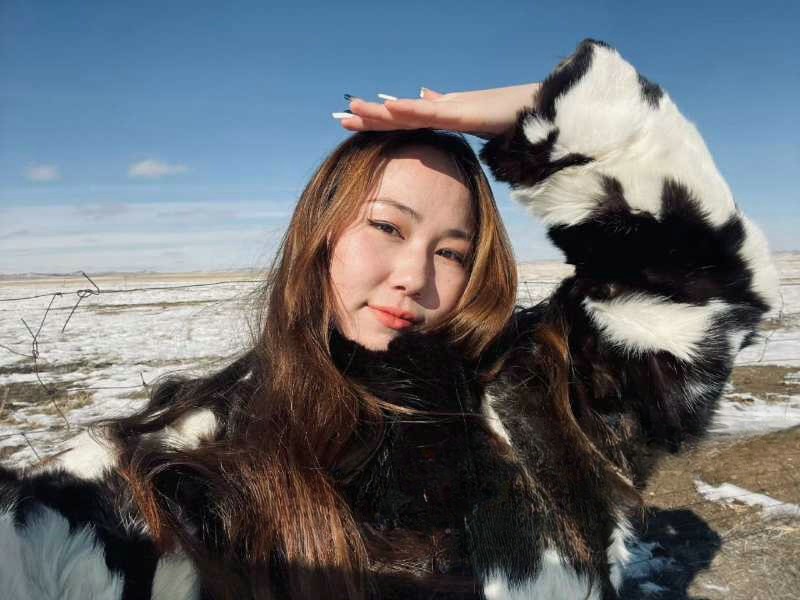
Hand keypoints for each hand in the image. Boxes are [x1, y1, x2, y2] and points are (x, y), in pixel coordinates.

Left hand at [337, 83, 540, 138]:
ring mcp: (452, 109)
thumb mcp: (469, 115)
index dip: (376, 122)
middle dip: (370, 117)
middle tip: (341, 119)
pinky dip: (412, 109)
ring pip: (410, 111)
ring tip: (355, 109)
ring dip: (382, 111)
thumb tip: (426, 95)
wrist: (537, 113)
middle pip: (399, 115)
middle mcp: (442, 108)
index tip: (351, 124)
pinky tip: (391, 107)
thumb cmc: (507, 114)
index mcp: (441, 114)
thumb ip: (446, 107)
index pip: (402, 121)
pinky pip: (434, 112)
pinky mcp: (464, 112)